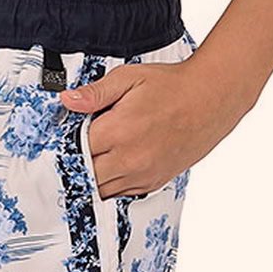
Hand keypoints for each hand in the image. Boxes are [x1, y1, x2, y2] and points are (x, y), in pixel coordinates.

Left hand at [58, 56, 240, 199]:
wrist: (211, 99)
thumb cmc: (172, 86)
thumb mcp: (129, 78)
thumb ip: (95, 93)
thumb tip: (67, 100)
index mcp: (118, 131)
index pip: (73, 148)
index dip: (63, 142)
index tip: (60, 137)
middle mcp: (130, 159)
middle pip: (83, 174)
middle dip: (74, 163)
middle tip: (70, 150)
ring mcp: (143, 174)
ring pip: (100, 189)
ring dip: (91, 176)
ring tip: (92, 157)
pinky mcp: (154, 182)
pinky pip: (120, 193)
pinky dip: (110, 184)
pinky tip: (110, 167)